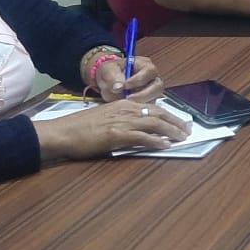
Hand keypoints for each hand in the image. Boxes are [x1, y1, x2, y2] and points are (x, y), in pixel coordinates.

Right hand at [32, 100, 190, 161]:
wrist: (63, 132)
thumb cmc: (79, 127)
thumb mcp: (104, 118)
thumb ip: (121, 120)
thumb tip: (136, 130)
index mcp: (122, 104)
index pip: (152, 107)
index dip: (168, 115)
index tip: (179, 122)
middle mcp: (125, 109)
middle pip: (158, 113)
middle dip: (175, 122)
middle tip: (187, 130)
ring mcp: (121, 121)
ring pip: (154, 123)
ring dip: (171, 131)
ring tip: (182, 138)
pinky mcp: (116, 134)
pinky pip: (142, 137)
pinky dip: (156, 141)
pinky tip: (166, 145)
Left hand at [93, 55, 162, 102]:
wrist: (107, 83)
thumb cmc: (110, 72)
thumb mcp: (107, 70)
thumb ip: (112, 76)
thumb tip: (118, 87)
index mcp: (144, 64)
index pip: (149, 71)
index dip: (139, 79)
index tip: (125, 85)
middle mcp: (152, 77)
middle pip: (158, 86)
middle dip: (143, 94)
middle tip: (128, 98)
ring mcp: (152, 90)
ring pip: (155, 98)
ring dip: (141, 102)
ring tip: (127, 103)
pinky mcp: (148, 101)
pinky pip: (149, 107)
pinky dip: (139, 109)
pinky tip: (128, 108)